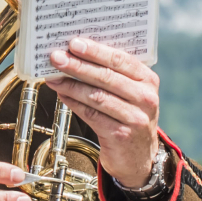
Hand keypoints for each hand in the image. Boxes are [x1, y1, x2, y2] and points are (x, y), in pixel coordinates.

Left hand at [45, 37, 162, 189]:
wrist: (139, 157)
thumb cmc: (129, 116)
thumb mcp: (130, 92)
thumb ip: (112, 74)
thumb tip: (75, 55)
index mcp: (148, 80)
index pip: (120, 59)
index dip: (96, 50)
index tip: (74, 43)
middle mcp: (145, 98)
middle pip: (106, 76)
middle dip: (78, 65)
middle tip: (56, 57)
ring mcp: (135, 118)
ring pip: (96, 95)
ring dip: (71, 84)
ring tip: (54, 77)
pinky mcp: (121, 135)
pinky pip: (91, 114)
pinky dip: (74, 103)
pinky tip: (62, 94)